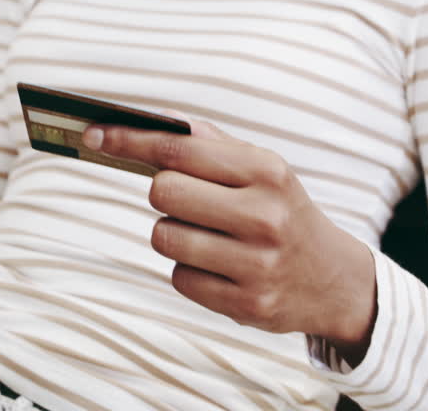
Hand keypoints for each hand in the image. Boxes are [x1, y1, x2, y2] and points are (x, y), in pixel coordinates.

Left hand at [84, 117, 376, 355]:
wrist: (334, 280)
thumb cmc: (283, 211)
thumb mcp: (264, 169)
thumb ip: (210, 144)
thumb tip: (153, 123)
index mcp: (267, 171)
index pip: (179, 150)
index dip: (129, 141)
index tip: (93, 134)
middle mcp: (264, 216)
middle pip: (162, 192)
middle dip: (163, 193)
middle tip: (186, 199)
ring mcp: (256, 265)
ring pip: (164, 237)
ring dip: (174, 233)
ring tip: (209, 235)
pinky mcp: (246, 305)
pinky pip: (179, 277)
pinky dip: (188, 269)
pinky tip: (219, 266)